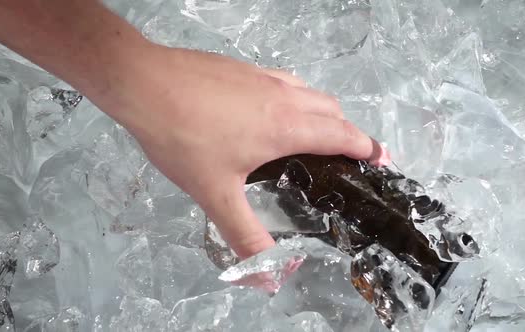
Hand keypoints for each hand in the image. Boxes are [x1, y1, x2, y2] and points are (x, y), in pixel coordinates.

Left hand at [106, 44, 388, 258]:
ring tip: (315, 135)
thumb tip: (271, 277)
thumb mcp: (215, 194)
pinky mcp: (243, 67)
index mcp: (287, 127)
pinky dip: (296, 97)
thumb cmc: (183, 138)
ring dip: (323, 113)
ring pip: (310, 92)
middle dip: (348, 132)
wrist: (143, 84)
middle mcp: (284, 96)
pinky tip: (272, 110)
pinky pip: (285, 80)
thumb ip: (245, 237)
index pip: (343, 135)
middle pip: (333, 111)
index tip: (381, 161)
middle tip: (347, 156)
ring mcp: (263, 77)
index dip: (367, 148)